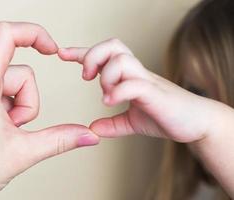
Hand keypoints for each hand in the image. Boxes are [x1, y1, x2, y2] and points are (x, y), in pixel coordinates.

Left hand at [0, 22, 98, 199]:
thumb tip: (88, 135)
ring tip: (3, 129)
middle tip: (14, 127)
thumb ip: (62, 139)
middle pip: (20, 72)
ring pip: (11, 83)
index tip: (51, 47)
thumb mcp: (24, 152)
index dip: (34, 34)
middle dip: (27, 102)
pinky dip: (6, 107)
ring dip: (16, 107)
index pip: (6, 35)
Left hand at [58, 38, 223, 142]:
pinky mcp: (155, 94)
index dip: (81, 52)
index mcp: (129, 76)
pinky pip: (133, 84)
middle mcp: (136, 73)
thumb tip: (93, 128)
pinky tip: (109, 102)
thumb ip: (113, 124)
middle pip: (112, 45)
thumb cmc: (166, 117)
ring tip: (104, 93)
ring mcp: (146, 81)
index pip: (103, 55)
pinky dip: (117, 92)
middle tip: (86, 77)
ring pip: (121, 59)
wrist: (195, 124)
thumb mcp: (133, 123)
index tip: (62, 53)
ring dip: (106, 75)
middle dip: (92, 56)